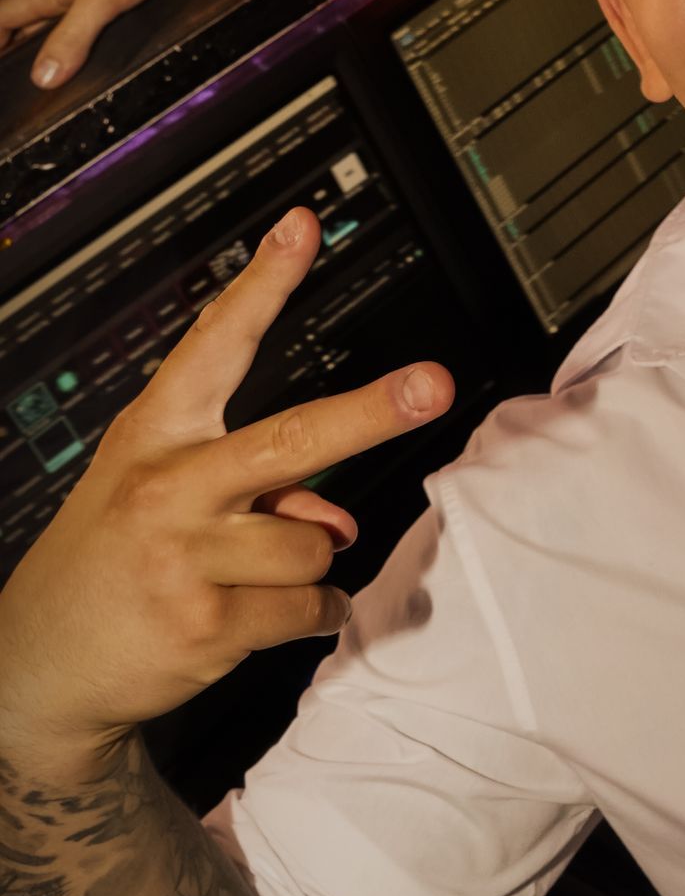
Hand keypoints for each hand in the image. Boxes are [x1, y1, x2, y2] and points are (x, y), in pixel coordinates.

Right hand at [0, 0, 205, 92]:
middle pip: (27, 15)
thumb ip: (72, 37)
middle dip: (16, 40)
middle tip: (15, 68)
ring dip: (48, 33)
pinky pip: (90, 6)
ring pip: (57, 10)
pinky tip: (98, 38)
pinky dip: (84, 25)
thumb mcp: (100, 0)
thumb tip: (42, 77)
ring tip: (51, 61)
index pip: (5, 15)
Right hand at [0, 208, 453, 754]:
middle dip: (371, 411)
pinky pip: (309, 608)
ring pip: (314, 541)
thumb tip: (338, 523)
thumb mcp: (161, 503)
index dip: (263, 284)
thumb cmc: (111, 564)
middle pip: (291, 439)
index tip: (303, 228)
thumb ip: (255, 488)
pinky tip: (259, 618)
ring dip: (306, 565)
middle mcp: (169, 487)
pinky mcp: (208, 624)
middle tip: (434, 385)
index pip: (213, 344)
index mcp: (154, 435)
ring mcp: (186, 557)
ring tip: (250, 578)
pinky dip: (307, 616)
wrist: (38, 667)